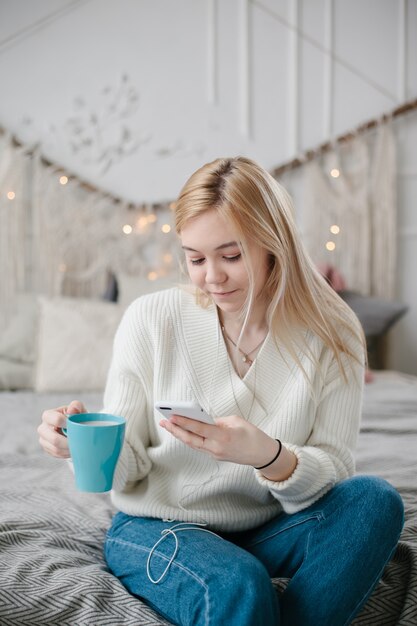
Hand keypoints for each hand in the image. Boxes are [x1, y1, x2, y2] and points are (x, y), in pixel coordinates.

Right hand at [38, 400, 85, 458]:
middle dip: (68, 441)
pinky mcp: (47, 449)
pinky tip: (73, 449)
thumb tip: (72, 410)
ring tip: (78, 445)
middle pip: (54, 439)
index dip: (67, 424)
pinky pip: (57, 454)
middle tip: (79, 441)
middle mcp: (42, 428)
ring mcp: (43, 440)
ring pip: (56, 448)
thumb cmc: (75, 416)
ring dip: (68, 449)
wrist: (74, 427)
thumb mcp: (78, 409)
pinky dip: (66, 453)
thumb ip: (76, 405)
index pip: (56, 420)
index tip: (76, 427)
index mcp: (48, 415)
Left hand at [159, 412, 278, 467]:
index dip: (184, 422)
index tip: (172, 416)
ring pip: (192, 444)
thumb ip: (217, 421)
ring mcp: (215, 454)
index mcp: (223, 437)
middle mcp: (216, 448)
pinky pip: (199, 446)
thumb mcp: (236, 421)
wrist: (262, 454)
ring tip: (168, 425)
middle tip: (163, 420)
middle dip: (175, 430)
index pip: (199, 429)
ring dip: (179, 434)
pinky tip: (182, 431)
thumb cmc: (252, 435)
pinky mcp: (215, 456)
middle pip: (190, 439)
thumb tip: (203, 421)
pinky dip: (189, 438)